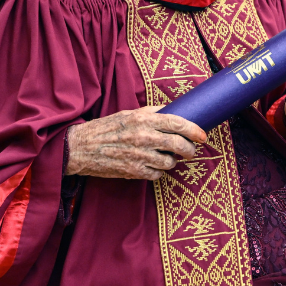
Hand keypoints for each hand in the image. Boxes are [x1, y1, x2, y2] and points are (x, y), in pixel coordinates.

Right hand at [66, 106, 205, 180]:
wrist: (82, 147)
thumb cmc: (106, 128)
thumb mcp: (128, 114)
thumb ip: (151, 113)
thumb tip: (172, 111)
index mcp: (143, 120)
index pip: (177, 123)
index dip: (194, 130)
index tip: (203, 135)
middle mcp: (144, 137)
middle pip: (179, 145)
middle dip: (190, 149)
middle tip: (190, 150)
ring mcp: (140, 156)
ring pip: (170, 162)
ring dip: (172, 161)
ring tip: (165, 157)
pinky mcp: (134, 172)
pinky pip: (157, 174)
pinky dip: (158, 171)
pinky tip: (152, 165)